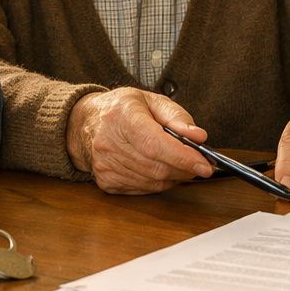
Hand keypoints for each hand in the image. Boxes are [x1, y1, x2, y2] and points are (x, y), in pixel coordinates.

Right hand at [68, 88, 212, 194]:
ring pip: (152, 182)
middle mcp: (109, 143)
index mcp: (122, 117)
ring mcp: (105, 166)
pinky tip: (161, 169)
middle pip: (156, 167)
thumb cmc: (121, 109)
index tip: (205, 165)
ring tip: (181, 164)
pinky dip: (158, 183)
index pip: (155, 144)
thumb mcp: (151, 101)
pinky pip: (142, 189)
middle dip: (184, 169)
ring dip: (173, 177)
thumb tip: (198, 137)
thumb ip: (177, 117)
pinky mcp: (106, 181)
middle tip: (200, 164)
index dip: (182, 157)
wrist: (84, 123)